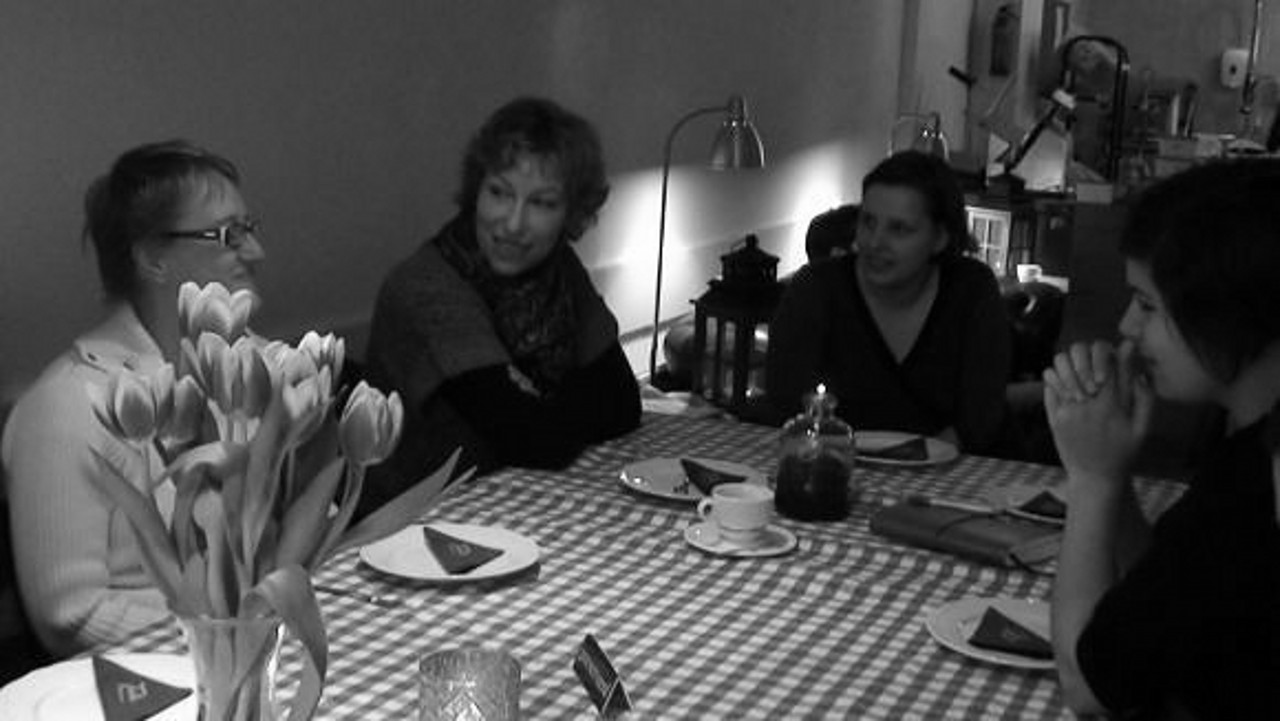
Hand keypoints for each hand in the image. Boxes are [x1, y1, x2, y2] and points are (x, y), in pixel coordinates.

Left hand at [1043, 340, 1153, 481]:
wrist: (1096, 478)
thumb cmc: (1123, 453)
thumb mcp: (1141, 428)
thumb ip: (1143, 398)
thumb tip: (1140, 372)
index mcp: (1110, 405)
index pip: (1105, 362)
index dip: (1107, 355)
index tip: (1111, 360)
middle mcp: (1085, 405)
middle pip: (1079, 359)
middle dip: (1087, 356)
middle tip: (1094, 368)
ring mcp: (1066, 411)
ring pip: (1059, 368)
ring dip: (1069, 365)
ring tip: (1080, 374)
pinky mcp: (1054, 418)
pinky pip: (1049, 387)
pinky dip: (1055, 377)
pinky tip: (1066, 384)